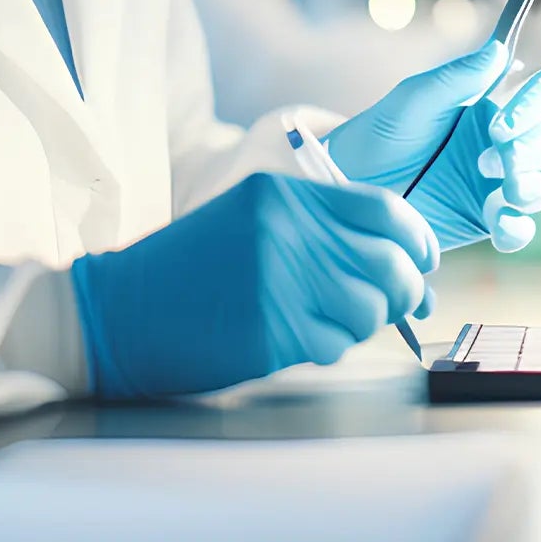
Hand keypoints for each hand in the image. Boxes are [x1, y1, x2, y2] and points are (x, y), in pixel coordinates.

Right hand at [70, 172, 437, 398]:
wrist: (115, 313)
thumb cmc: (189, 268)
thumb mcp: (250, 217)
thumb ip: (318, 225)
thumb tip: (399, 257)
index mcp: (285, 194)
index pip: (385, 209)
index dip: (417, 238)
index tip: (425, 260)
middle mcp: (288, 230)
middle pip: (389, 262)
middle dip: (407, 289)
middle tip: (401, 305)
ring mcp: (280, 282)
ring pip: (371, 307)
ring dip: (367, 322)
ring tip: (332, 321)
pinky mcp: (271, 332)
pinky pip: (336, 345)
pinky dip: (331, 347)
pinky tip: (301, 339)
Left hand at [326, 42, 540, 252]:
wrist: (349, 188)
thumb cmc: (377, 135)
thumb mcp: (413, 100)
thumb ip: (457, 77)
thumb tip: (499, 49)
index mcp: (489, 107)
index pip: (539, 93)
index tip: (505, 122)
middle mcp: (500, 144)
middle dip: (531, 150)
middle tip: (491, 159)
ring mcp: (494, 185)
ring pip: (540, 185)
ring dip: (531, 187)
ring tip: (504, 192)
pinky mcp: (484, 221)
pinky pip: (519, 228)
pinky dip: (518, 228)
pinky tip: (500, 225)